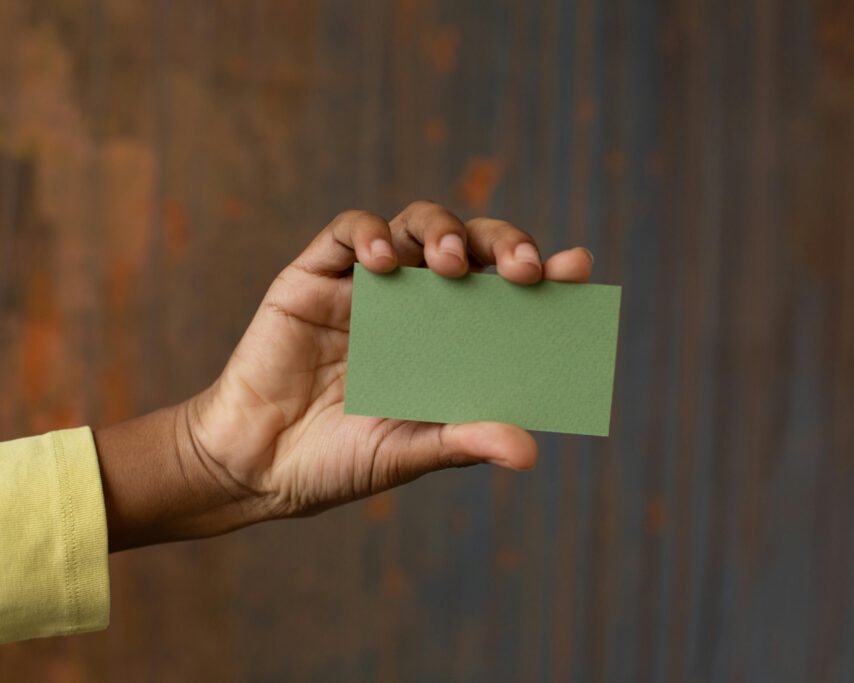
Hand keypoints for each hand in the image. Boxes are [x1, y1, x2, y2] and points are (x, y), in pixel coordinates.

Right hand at [95, 201, 591, 549]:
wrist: (255, 466)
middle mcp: (418, 304)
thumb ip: (462, 441)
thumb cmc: (340, 461)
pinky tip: (380, 262)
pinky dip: (368, 234)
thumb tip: (530, 450)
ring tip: (448, 263)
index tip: (577, 268)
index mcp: (452, 340)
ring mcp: (367, 286)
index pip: (507, 293)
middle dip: (502, 244)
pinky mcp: (314, 276)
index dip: (545, 274)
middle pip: (471, 246)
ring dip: (440, 232)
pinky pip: (347, 232)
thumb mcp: (409, 452)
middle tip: (521, 268)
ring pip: (415, 226)